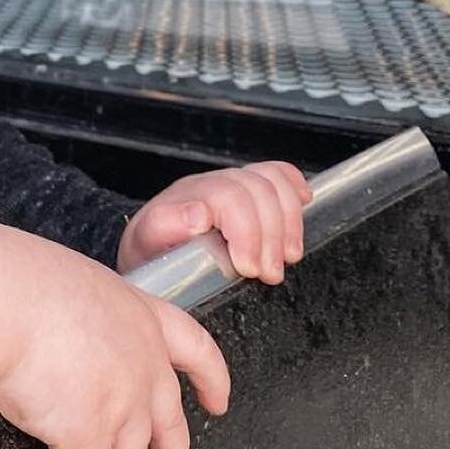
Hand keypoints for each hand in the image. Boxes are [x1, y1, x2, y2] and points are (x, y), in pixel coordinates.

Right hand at [0, 236, 230, 448]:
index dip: (211, 378)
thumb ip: (81, 316)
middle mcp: (140, 363)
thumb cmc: (15, 281)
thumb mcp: (67, 285)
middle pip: (166, 421)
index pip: (194, 347)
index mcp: (137, 315)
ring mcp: (118, 404)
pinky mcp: (85, 437)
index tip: (218, 401)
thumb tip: (57, 336)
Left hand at [116, 161, 311, 282]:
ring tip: (286, 257)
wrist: (150, 261)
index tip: (248, 268)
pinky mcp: (245, 192)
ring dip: (288, 221)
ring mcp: (227, 185)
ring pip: (270, 180)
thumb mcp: (146, 253)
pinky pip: (276, 174)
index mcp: (179, 199)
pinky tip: (304, 203)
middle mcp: (205, 186)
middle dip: (270, 235)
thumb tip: (197, 214)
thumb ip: (164, 230)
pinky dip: (294, 187)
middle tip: (268, 274)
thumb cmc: (151, 263)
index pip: (225, 195)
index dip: (246, 231)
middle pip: (254, 189)